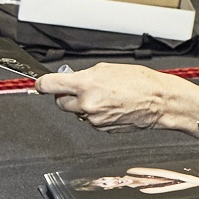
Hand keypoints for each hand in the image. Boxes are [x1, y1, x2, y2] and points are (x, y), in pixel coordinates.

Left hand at [35, 63, 192, 132]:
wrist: (158, 102)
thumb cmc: (139, 82)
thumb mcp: (106, 69)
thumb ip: (84, 75)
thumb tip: (69, 79)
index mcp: (85, 84)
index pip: (50, 85)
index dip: (42, 84)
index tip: (40, 84)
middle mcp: (86, 104)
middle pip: (60, 103)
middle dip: (65, 96)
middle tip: (78, 88)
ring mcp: (93, 119)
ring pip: (75, 113)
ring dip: (82, 105)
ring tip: (102, 96)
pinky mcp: (101, 129)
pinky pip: (89, 120)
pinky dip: (94, 114)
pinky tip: (109, 106)